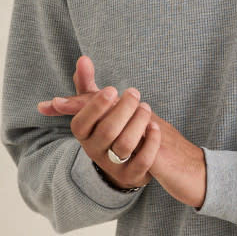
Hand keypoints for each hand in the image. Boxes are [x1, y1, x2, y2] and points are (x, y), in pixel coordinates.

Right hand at [38, 56, 159, 190]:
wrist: (126, 161)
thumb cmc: (109, 125)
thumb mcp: (96, 106)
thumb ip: (87, 83)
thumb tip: (83, 59)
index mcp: (83, 135)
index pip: (80, 123)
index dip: (96, 106)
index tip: (113, 89)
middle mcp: (94, 152)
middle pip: (106, 131)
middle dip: (123, 109)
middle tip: (134, 93)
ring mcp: (113, 166)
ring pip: (124, 145)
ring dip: (138, 122)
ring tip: (146, 108)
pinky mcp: (132, 175)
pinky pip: (143, 161)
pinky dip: (151, 141)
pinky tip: (156, 127)